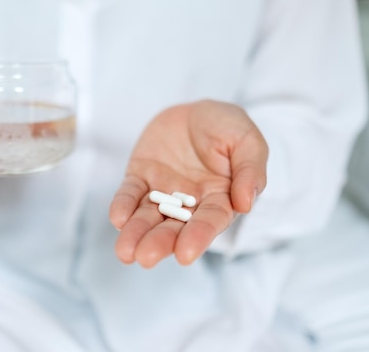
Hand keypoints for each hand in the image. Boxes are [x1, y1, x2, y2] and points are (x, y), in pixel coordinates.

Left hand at [109, 100, 267, 267]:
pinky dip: (123, 205)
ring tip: (125, 252)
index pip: (209, 222)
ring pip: (148, 217)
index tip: (185, 255)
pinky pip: (130, 193)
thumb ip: (250, 170)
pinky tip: (118, 218)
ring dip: (136, 233)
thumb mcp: (247, 140)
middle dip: (160, 243)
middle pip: (174, 227)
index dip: (198, 237)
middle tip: (145, 258)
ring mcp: (162, 191)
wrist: (196, 110)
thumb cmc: (227, 127)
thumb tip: (246, 203)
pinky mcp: (140, 177)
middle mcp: (189, 202)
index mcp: (220, 199)